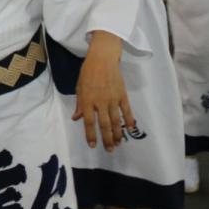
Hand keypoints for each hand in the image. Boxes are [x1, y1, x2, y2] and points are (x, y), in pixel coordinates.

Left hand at [73, 34, 134, 150]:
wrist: (102, 58)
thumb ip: (80, 104)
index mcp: (88, 100)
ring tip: (118, 144)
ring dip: (118, 134)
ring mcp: (113, 99)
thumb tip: (76, 118)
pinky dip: (130, 120)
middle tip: (109, 150)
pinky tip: (131, 129)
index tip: (93, 146)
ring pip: (117, 121)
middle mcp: (100, 102)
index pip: (89, 122)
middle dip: (107, 139)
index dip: (91, 135)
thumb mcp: (79, 87)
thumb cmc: (88, 72)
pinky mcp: (122, 95)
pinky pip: (127, 111)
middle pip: (105, 125)